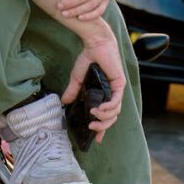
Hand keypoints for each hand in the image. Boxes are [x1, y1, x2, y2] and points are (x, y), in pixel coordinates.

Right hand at [60, 25, 125, 143]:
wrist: (94, 44)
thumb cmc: (88, 58)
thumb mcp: (77, 78)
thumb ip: (72, 91)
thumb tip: (64, 102)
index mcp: (103, 94)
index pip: (106, 115)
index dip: (102, 128)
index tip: (96, 139)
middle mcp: (111, 93)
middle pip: (112, 117)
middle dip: (103, 126)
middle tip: (92, 127)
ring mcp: (116, 89)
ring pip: (115, 112)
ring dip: (104, 117)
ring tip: (93, 115)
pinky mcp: (119, 83)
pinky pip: (116, 101)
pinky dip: (108, 107)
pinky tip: (99, 109)